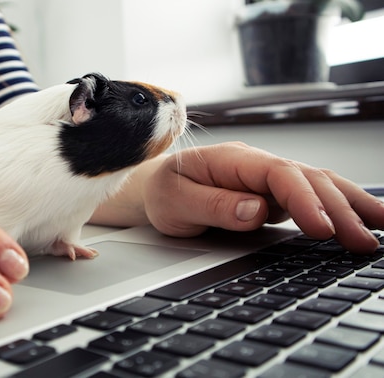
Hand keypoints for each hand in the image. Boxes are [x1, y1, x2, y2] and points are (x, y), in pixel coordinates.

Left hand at [142, 142, 383, 252]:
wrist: (158, 187)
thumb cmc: (165, 191)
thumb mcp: (176, 201)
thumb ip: (213, 205)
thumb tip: (255, 210)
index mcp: (232, 160)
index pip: (278, 174)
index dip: (303, 200)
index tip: (322, 228)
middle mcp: (256, 164)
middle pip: (307, 179)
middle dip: (339, 209)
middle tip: (364, 241)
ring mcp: (267, 179)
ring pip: (317, 184)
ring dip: (350, 204)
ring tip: (382, 225)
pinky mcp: (273, 194)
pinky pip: (311, 197)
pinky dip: (339, 207)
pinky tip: (360, 218)